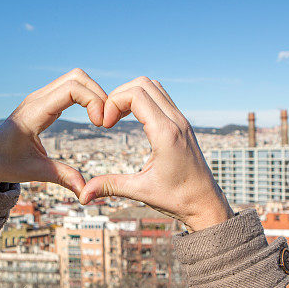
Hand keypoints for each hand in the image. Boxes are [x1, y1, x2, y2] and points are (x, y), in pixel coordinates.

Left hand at [0, 68, 105, 194]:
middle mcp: (37, 99)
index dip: (93, 101)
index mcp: (34, 113)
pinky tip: (92, 115)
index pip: (71, 89)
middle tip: (106, 120)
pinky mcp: (43, 100)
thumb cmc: (6, 164)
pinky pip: (69, 87)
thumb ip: (63, 178)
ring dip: (93, 93)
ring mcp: (39, 97)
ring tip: (101, 118)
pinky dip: (85, 95)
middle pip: (77, 77)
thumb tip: (86, 192)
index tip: (101, 124)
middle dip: (98, 94)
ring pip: (74, 78)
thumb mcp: (36, 172)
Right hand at [79, 77, 233, 231]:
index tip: (105, 125)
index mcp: (166, 134)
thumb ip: (110, 186)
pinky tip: (133, 120)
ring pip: (154, 86)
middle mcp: (176, 121)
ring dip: (132, 95)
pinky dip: (143, 100)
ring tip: (118, 117)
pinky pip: (162, 98)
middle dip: (119, 95)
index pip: (136, 94)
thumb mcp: (141, 191)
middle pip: (143, 83)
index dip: (113, 103)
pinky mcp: (182, 124)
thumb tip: (82, 195)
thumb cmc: (178, 199)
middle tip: (109, 119)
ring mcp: (182, 120)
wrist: (206, 203)